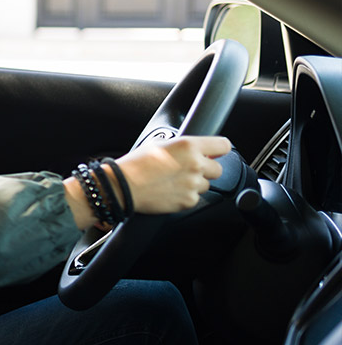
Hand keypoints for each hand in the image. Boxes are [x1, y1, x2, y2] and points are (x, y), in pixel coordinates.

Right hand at [113, 135, 231, 213]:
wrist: (122, 186)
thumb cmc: (135, 164)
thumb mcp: (157, 143)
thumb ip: (180, 145)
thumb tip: (192, 149)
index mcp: (189, 146)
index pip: (223, 146)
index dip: (218, 150)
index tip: (214, 153)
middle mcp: (195, 165)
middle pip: (218, 169)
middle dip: (206, 169)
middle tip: (187, 169)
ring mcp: (193, 185)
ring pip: (206, 185)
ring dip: (194, 183)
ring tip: (173, 181)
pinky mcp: (188, 201)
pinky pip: (194, 198)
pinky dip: (185, 196)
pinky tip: (169, 191)